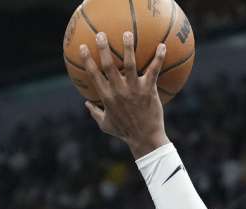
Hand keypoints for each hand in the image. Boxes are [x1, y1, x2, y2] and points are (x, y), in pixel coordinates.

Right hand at [79, 31, 168, 157]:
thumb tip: (86, 103)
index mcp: (106, 96)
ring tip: (127, 33)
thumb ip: (94, 113)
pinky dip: (158, 58)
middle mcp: (118, 90)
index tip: (83, 47)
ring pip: (129, 64)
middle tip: (101, 34)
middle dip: (103, 48)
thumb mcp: (105, 124)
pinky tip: (162, 46)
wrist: (145, 139)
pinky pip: (154, 71)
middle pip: (108, 65)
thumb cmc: (125, 132)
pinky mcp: (149, 90)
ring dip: (128, 48)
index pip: (93, 74)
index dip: (87, 60)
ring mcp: (134, 89)